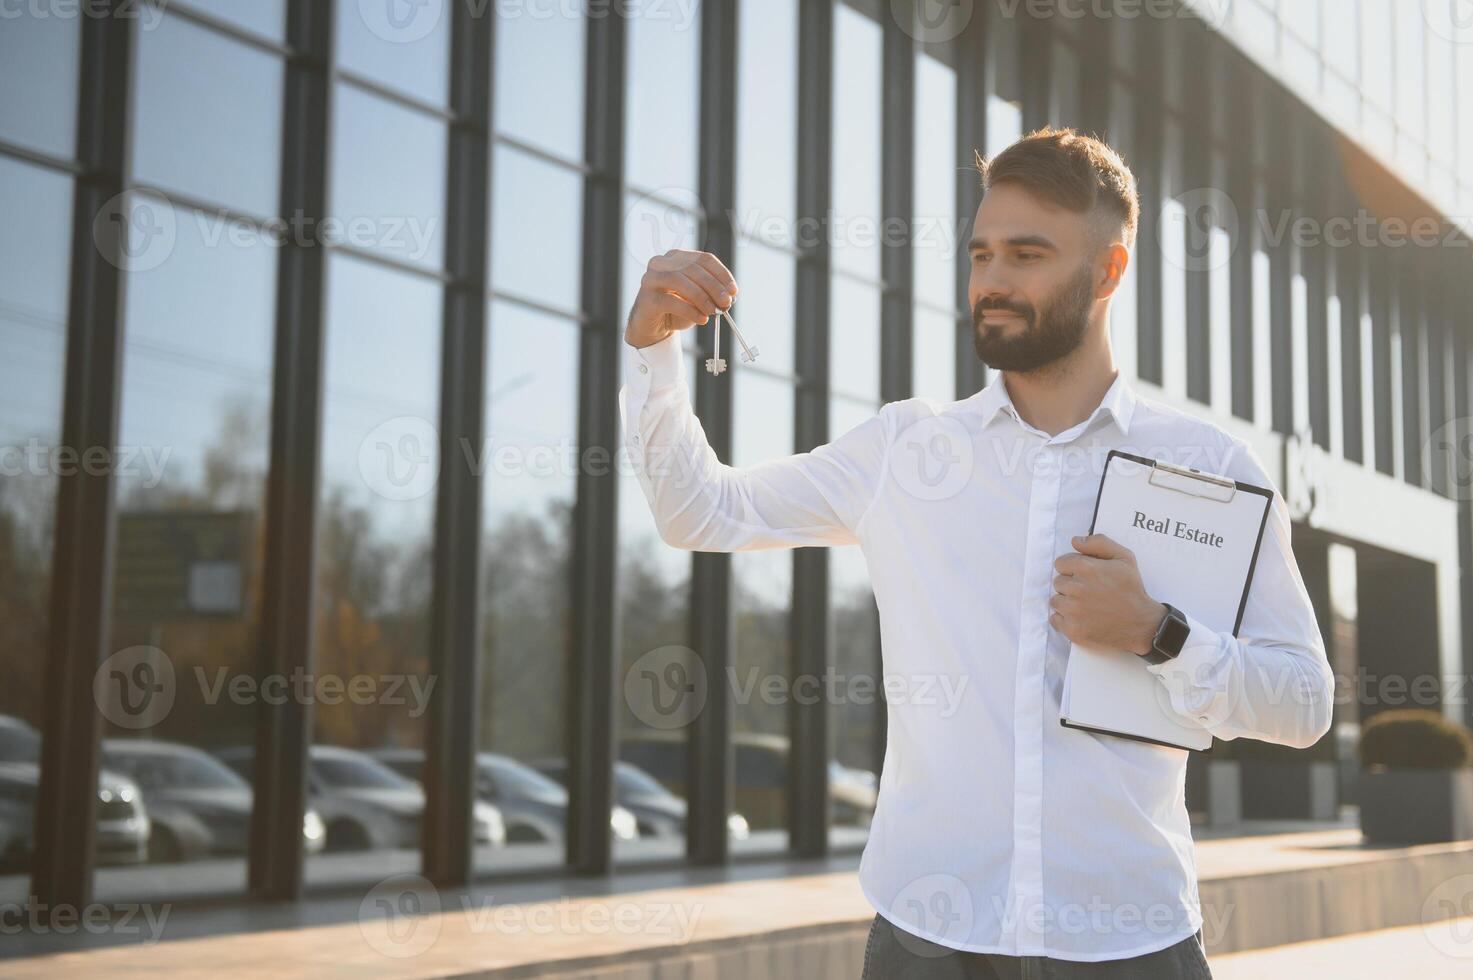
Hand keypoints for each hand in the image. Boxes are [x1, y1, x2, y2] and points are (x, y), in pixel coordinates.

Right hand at [625, 249, 738, 348]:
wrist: (653, 327)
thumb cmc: (676, 309)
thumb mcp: (698, 299)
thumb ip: (711, 294)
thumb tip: (729, 297)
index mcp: (677, 257)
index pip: (704, 259)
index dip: (722, 274)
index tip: (734, 290)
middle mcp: (662, 263)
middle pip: (693, 269)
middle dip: (713, 287)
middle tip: (726, 303)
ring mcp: (651, 279)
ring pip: (680, 281)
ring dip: (702, 297)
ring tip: (713, 312)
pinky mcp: (647, 298)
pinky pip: (671, 301)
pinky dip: (689, 310)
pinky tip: (701, 319)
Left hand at [1050, 533, 1165, 656]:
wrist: (1142, 624)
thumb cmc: (1132, 590)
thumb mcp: (1124, 558)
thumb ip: (1099, 543)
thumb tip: (1075, 541)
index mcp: (1087, 568)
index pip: (1060, 563)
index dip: (1072, 569)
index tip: (1084, 576)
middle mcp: (1077, 588)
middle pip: (1058, 582)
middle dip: (1071, 585)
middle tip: (1089, 592)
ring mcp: (1073, 610)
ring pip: (1055, 601)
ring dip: (1067, 602)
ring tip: (1086, 606)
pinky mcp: (1072, 629)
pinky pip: (1055, 619)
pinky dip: (1065, 620)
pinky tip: (1081, 618)